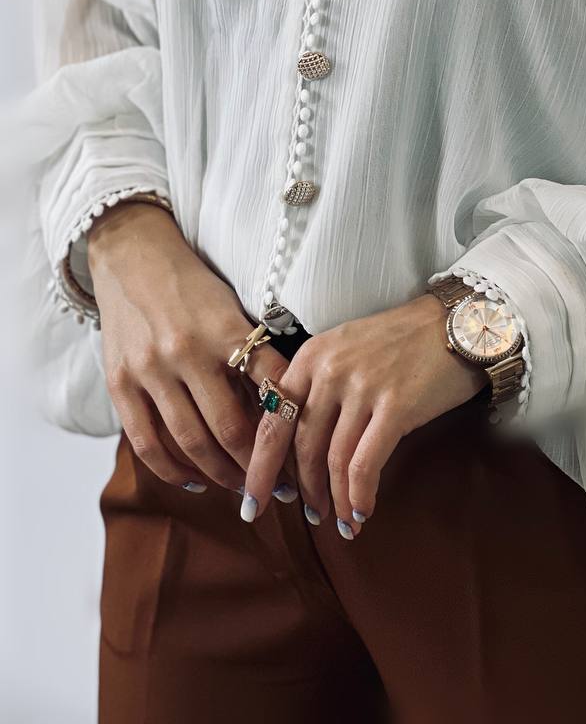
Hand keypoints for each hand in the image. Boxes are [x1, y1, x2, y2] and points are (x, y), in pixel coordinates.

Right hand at [90, 203, 290, 492]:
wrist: (132, 257)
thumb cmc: (194, 286)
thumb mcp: (234, 309)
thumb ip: (253, 355)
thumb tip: (285, 410)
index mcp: (226, 330)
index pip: (268, 389)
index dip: (289, 430)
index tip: (305, 460)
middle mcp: (187, 352)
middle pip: (230, 428)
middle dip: (258, 465)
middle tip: (280, 488)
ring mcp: (150, 370)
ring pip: (191, 442)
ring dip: (221, 474)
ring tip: (243, 488)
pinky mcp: (120, 384)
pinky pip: (147, 442)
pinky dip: (173, 470)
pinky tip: (195, 481)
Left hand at [242, 294, 486, 532]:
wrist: (457, 323)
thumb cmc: (403, 340)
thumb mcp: (347, 348)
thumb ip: (319, 385)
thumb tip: (299, 443)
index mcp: (311, 356)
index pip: (274, 419)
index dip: (260, 465)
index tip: (253, 499)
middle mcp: (330, 370)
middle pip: (301, 446)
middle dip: (300, 490)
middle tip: (309, 515)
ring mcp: (362, 388)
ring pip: (332, 460)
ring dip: (333, 499)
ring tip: (340, 521)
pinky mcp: (394, 407)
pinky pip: (364, 464)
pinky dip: (359, 495)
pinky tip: (361, 512)